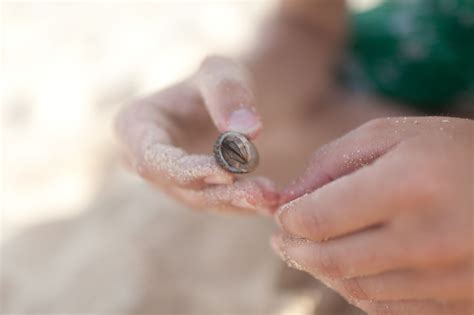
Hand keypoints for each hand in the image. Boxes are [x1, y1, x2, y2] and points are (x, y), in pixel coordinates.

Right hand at [115, 56, 277, 213]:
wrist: (232, 103)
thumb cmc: (218, 82)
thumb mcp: (223, 72)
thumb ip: (228, 92)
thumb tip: (247, 131)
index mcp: (135, 125)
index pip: (152, 159)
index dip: (186, 170)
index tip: (226, 172)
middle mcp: (145, 158)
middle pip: (177, 186)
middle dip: (219, 192)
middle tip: (261, 192)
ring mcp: (168, 179)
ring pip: (199, 200)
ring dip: (236, 201)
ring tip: (271, 196)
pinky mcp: (192, 192)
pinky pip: (216, 204)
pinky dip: (243, 204)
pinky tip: (270, 202)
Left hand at [272, 117, 472, 313]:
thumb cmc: (455, 153)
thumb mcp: (393, 136)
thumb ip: (331, 163)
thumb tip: (287, 199)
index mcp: (409, 185)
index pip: (318, 218)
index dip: (288, 220)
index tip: (282, 214)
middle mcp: (429, 239)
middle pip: (331, 260)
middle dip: (294, 250)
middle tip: (282, 239)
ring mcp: (448, 280)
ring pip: (356, 289)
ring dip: (322, 271)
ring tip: (312, 251)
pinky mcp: (459, 303)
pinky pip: (388, 309)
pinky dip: (357, 290)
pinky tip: (349, 269)